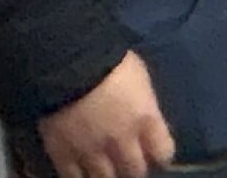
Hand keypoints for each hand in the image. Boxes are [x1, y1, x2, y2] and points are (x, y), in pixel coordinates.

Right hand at [38, 52, 173, 177]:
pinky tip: (80, 170)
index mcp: (145, 118)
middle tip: (130, 162)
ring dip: (108, 174)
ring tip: (106, 167)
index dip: (161, 154)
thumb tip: (145, 116)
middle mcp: (121, 141)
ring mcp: (91, 150)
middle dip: (134, 167)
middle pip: (135, 171)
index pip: (164, 152)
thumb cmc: (108, 60)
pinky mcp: (62, 154)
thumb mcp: (138, 78)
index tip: (156, 153)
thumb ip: (143, 104)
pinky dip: (78, 176)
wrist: (66, 62)